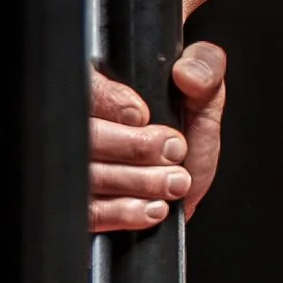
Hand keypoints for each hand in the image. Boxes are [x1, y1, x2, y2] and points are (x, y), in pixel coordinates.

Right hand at [87, 41, 225, 231]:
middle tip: (174, 151)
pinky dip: (125, 212)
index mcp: (103, 91)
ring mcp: (76, 171)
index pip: (87, 87)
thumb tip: (188, 74)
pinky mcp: (82, 209)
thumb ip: (205, 70)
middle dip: (136, 147)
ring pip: (88, 175)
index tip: (143, 115)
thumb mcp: (201, 99)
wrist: (182, 192)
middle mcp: (81, 129)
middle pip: (86, 135)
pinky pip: (90, 213)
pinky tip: (153, 207)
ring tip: (175, 181)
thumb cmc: (185, 142)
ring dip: (139, 181)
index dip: (112, 101)